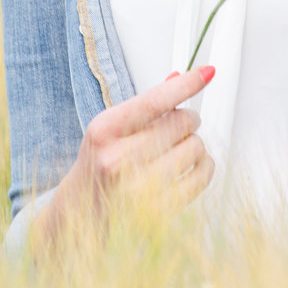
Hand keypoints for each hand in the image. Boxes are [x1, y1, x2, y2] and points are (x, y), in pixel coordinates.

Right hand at [34, 67, 215, 248]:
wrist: (81, 214)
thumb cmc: (98, 167)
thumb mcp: (111, 130)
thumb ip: (145, 105)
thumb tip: (178, 78)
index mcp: (104, 132)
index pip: (155, 101)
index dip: (186, 85)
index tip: (205, 73)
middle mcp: (117, 160)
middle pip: (182, 123)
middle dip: (188, 119)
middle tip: (178, 125)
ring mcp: (137, 188)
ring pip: (196, 147)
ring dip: (194, 144)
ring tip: (177, 149)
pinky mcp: (158, 211)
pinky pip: (202, 176)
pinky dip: (205, 165)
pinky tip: (192, 165)